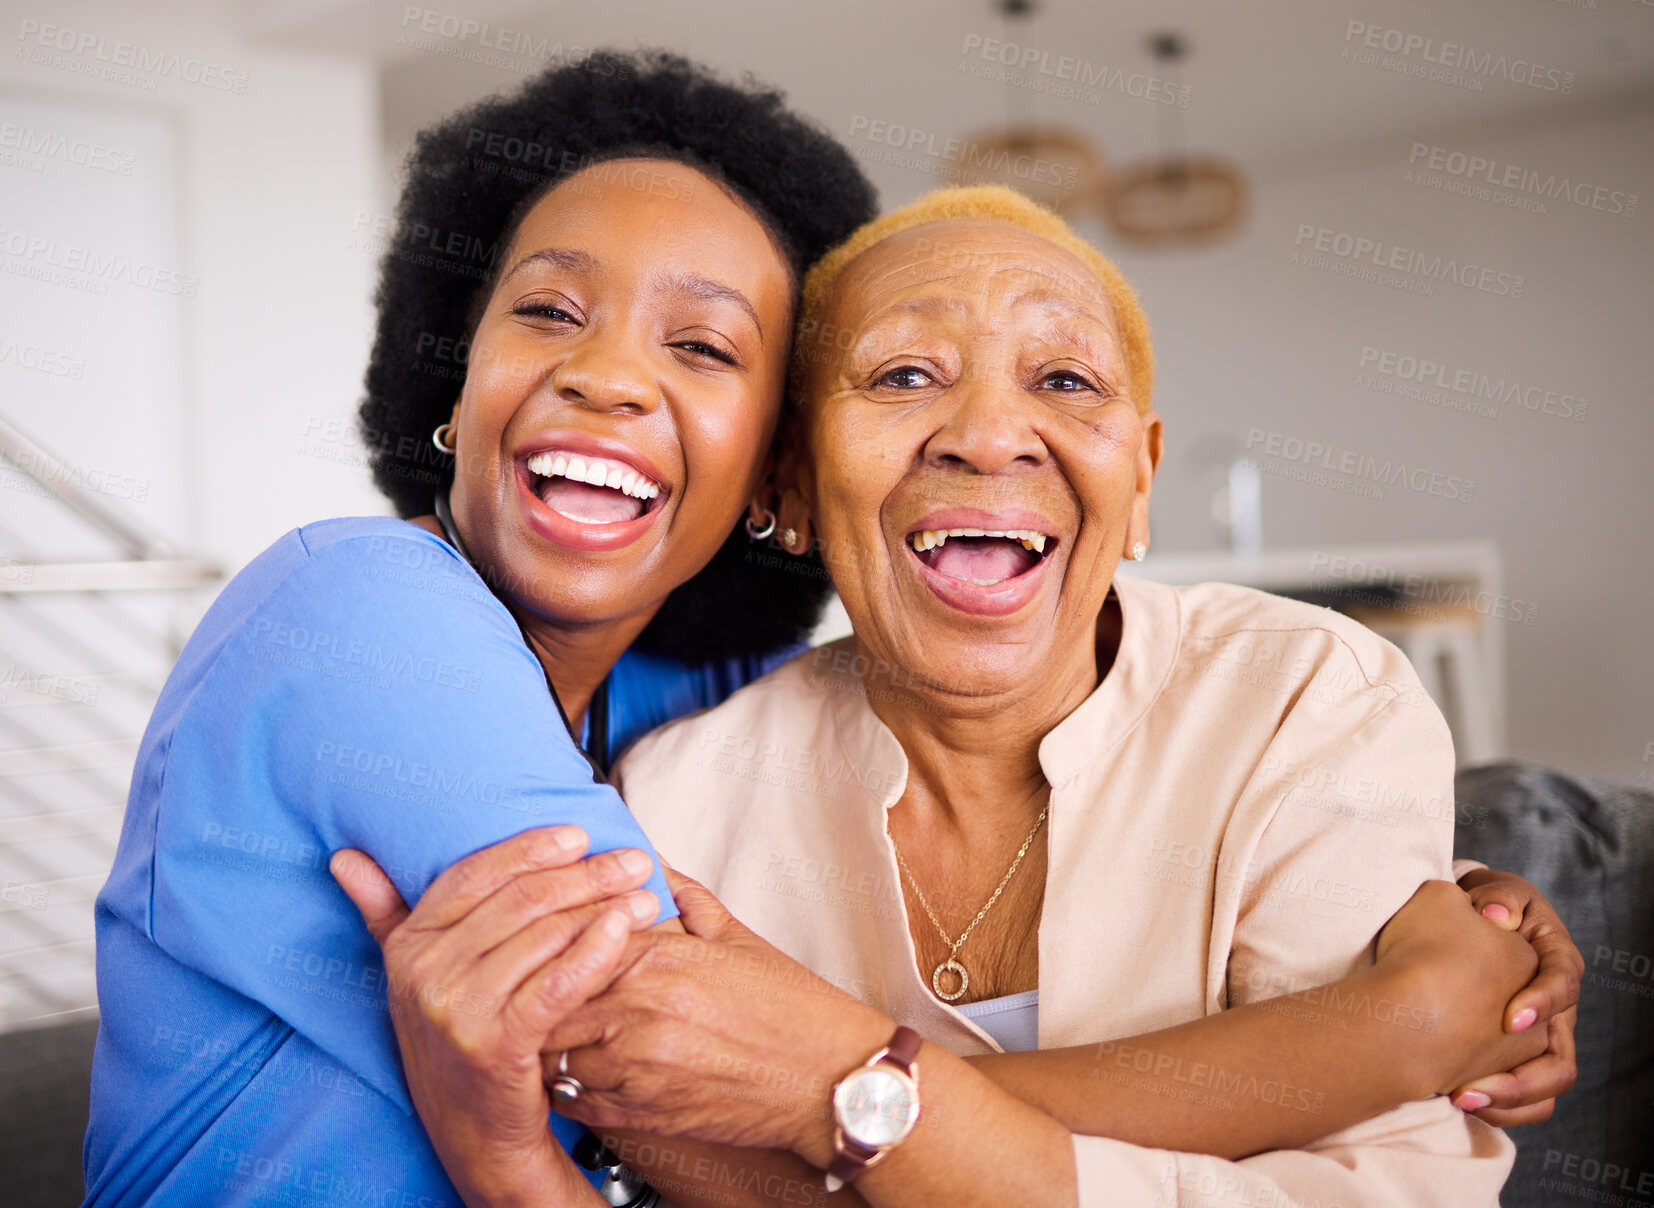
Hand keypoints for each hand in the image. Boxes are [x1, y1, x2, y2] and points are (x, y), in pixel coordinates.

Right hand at [330, 827, 660, 1207]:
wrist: (474, 1137)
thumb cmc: (460, 1042)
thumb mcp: (414, 978)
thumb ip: (385, 914)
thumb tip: (344, 858)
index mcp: (408, 945)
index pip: (475, 874)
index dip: (530, 848)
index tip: (580, 834)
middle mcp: (424, 973)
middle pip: (520, 901)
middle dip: (585, 875)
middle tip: (633, 861)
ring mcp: (456, 1010)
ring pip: (545, 936)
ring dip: (604, 909)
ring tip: (645, 898)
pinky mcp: (494, 1045)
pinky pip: (557, 983)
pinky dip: (596, 951)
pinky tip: (626, 930)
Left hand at [542, 868, 891, 1165]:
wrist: (828, 1078)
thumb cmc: (789, 1008)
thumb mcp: (738, 938)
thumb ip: (686, 896)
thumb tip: (653, 864)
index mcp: (659, 958)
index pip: (570, 940)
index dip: (551, 944)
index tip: (546, 945)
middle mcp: (640, 1010)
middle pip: (548, 998)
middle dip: (536, 996)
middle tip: (531, 994)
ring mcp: (637, 1067)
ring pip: (551, 1054)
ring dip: (545, 1045)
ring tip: (547, 1035)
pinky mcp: (643, 1114)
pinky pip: (576, 1102)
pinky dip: (567, 1089)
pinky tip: (577, 1074)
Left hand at [1373, 880, 1548, 1096]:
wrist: (1479, 920)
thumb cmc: (1488, 904)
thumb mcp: (1497, 892)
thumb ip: (1499, 898)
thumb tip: (1497, 916)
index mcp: (1557, 959)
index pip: (1563, 984)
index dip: (1542, 1003)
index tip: (1512, 1020)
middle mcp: (1557, 1005)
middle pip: (1560, 1055)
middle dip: (1522, 1076)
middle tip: (1475, 1084)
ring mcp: (1544, 1034)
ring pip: (1547, 1082)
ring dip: (1509, 1097)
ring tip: (1463, 1099)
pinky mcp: (1523, 1053)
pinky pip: (1527, 1094)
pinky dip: (1502, 1105)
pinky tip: (1461, 1102)